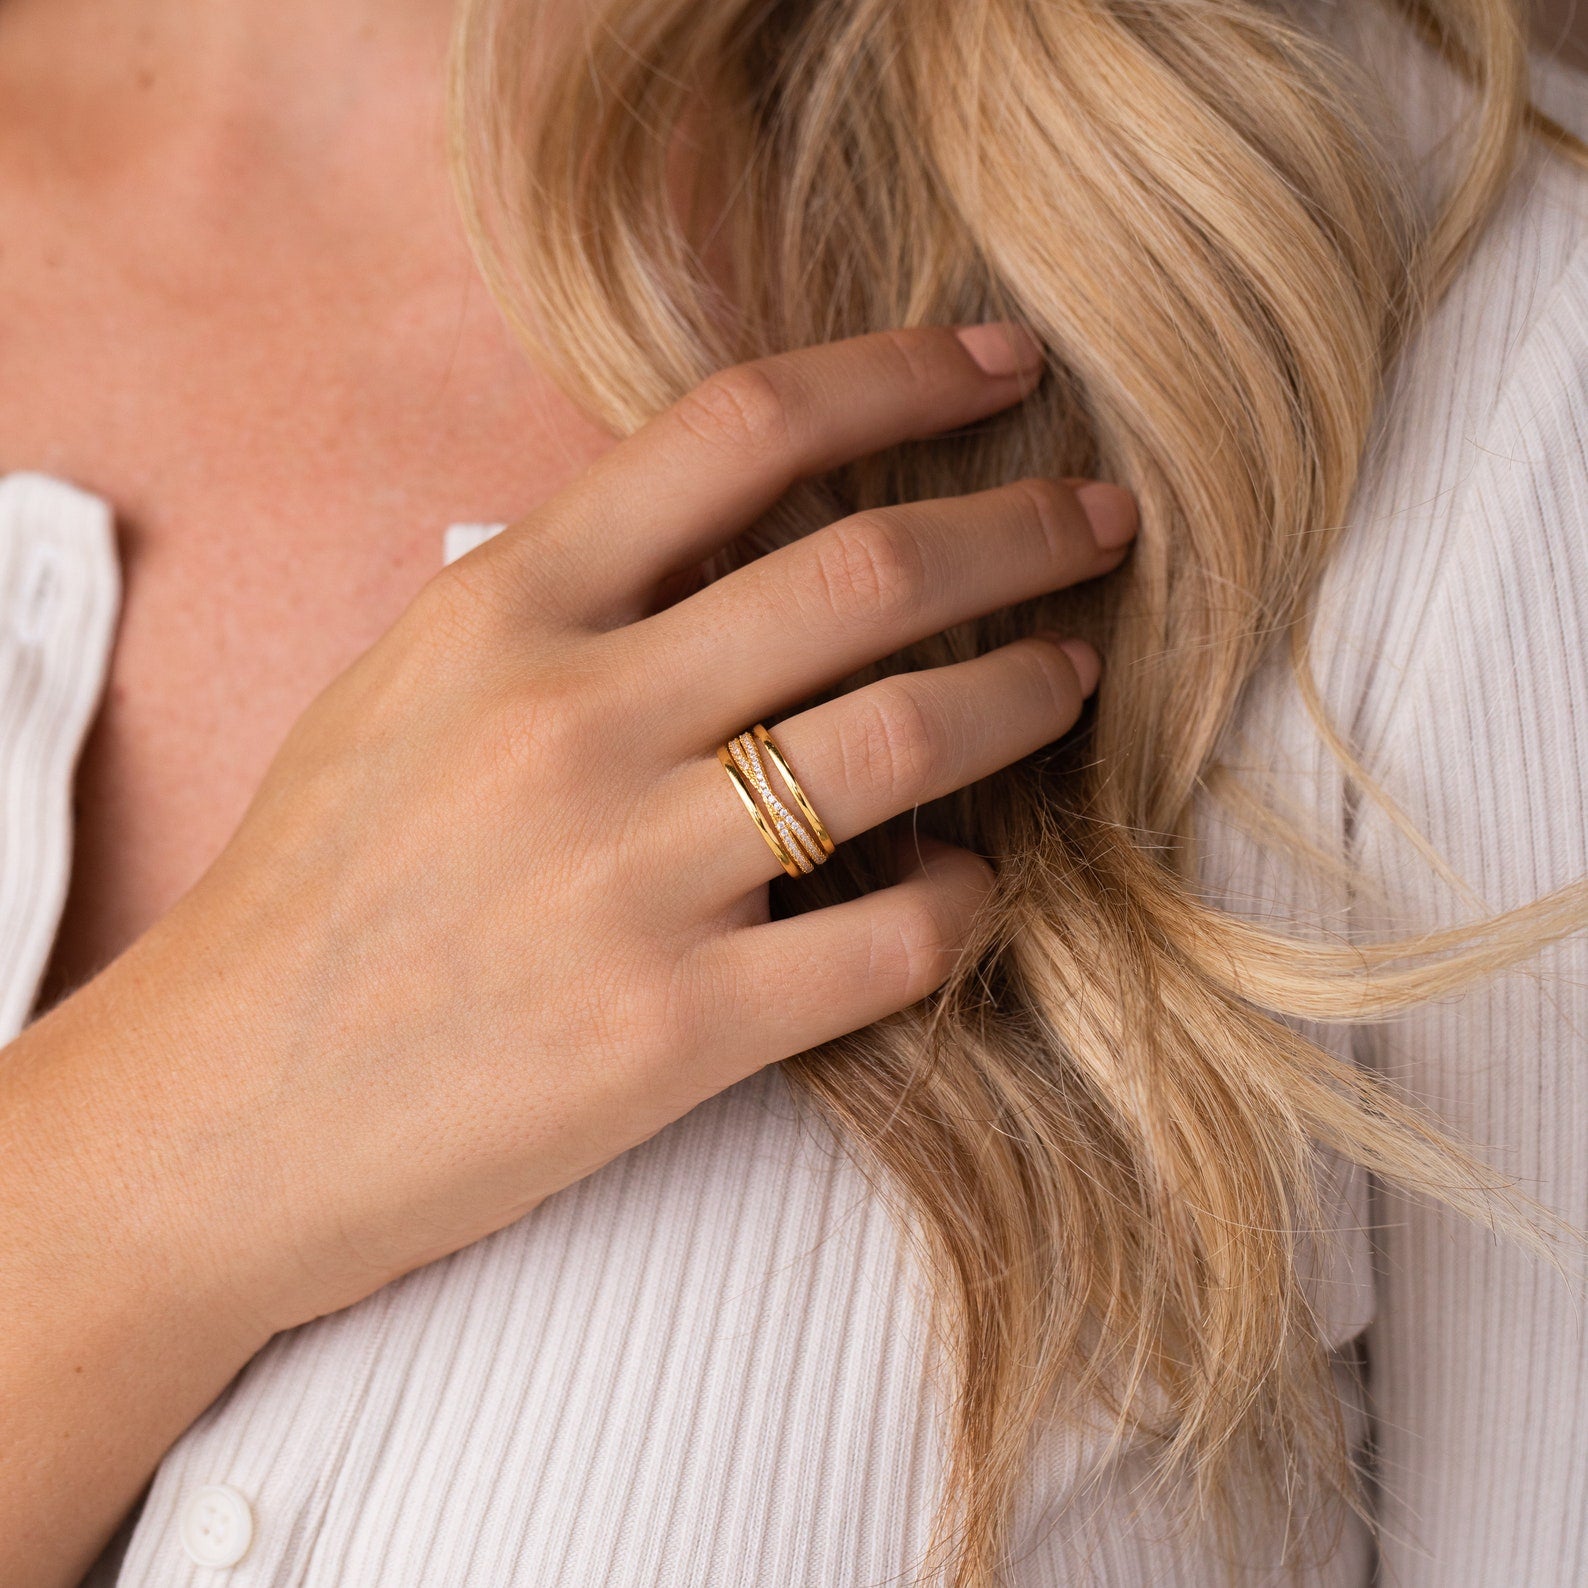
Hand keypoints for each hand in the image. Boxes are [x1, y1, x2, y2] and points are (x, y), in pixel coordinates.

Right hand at [69, 324, 1136, 1335]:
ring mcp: (627, 875)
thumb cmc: (319, 894)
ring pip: (906, 743)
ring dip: (1024, 694)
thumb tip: (738, 543)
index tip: (998, 364)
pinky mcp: (673, 1031)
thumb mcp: (407, 690)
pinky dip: (967, 902)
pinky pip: (894, 940)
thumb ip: (564, 604)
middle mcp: (570, 718)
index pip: (735, 429)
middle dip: (1019, 529)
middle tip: (1102, 520)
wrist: (221, 1117)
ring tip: (1072, 677)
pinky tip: (974, 887)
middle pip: (864, 572)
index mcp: (501, 609)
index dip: (895, 374)